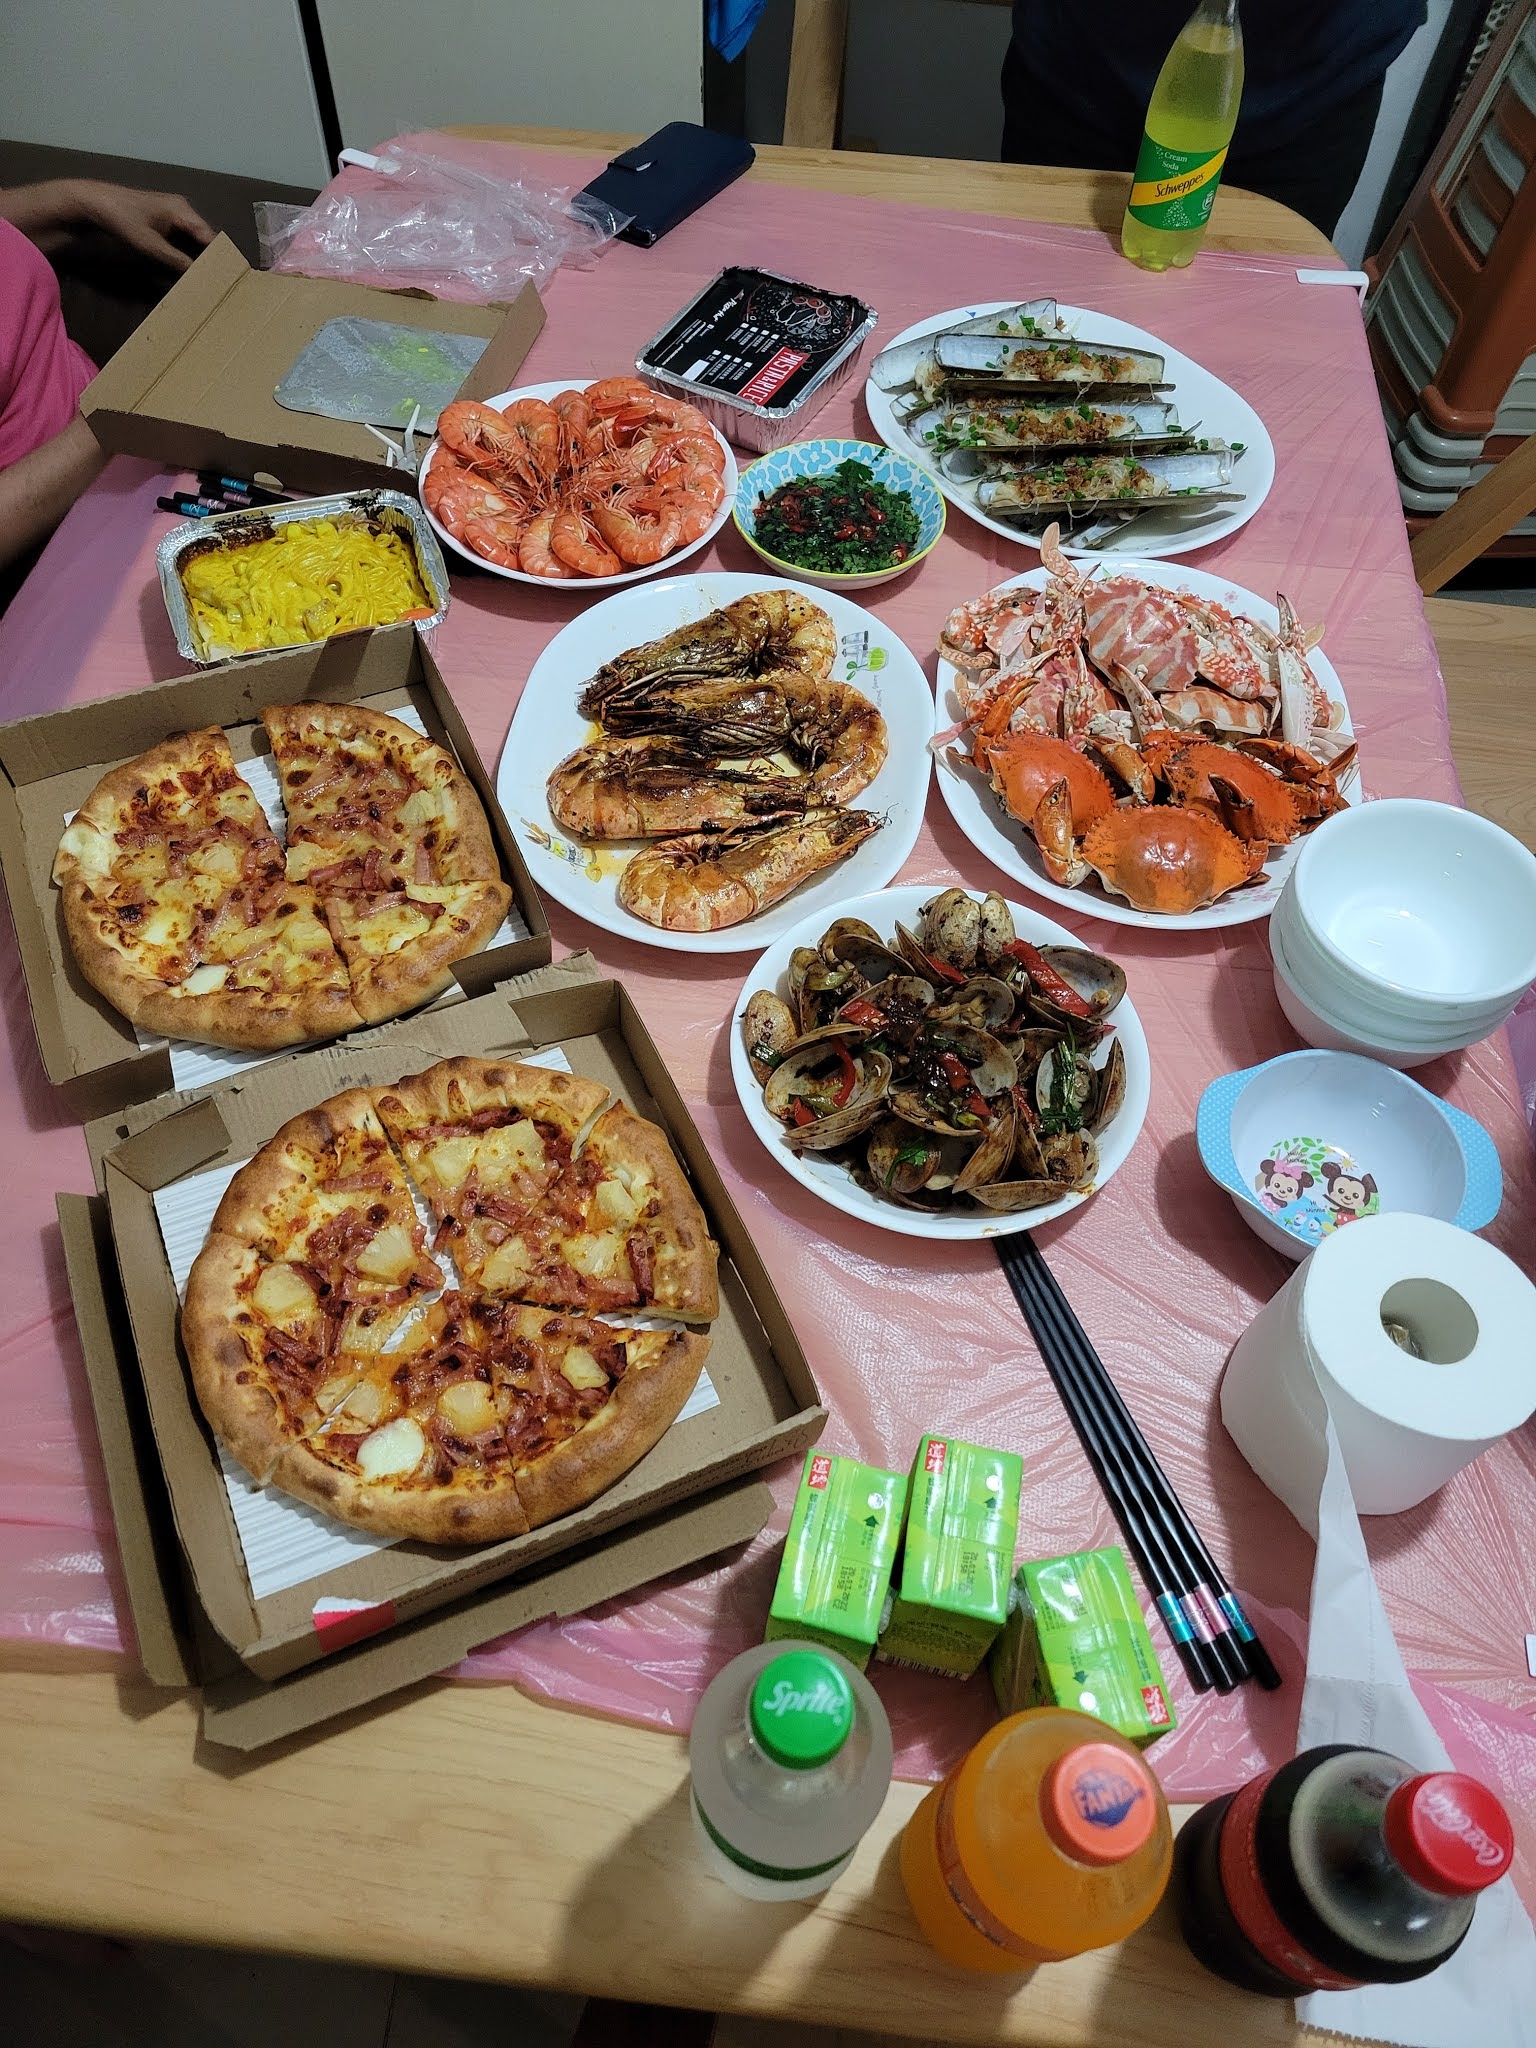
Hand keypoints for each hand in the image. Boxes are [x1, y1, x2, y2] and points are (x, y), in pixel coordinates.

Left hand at [74, 180, 214, 270]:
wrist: (94, 203)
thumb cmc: (123, 220)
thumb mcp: (151, 246)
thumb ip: (177, 261)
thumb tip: (199, 277)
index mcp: (183, 210)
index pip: (210, 237)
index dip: (221, 257)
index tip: (230, 277)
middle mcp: (182, 209)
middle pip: (204, 238)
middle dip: (211, 259)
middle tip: (221, 282)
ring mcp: (172, 213)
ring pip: (193, 240)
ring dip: (198, 257)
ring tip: (208, 278)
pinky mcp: (162, 220)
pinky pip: (181, 238)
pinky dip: (185, 253)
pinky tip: (188, 268)